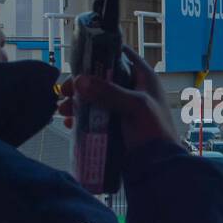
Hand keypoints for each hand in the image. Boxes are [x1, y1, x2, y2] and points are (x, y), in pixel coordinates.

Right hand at [57, 45, 174, 150]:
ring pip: (95, 99)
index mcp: (143, 78)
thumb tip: (80, 81)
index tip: (79, 58)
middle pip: (102, 79)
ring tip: (63, 111)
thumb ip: (109, 92)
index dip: (101, 54)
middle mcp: (133, 90)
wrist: (159, 168)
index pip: (121, 55)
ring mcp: (123, 109)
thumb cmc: (155, 132)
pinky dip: (82, 119)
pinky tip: (70, 124)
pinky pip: (95, 118)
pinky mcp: (116, 127)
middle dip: (81, 84)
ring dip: (78, 103)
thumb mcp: (135, 106)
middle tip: (64, 91)